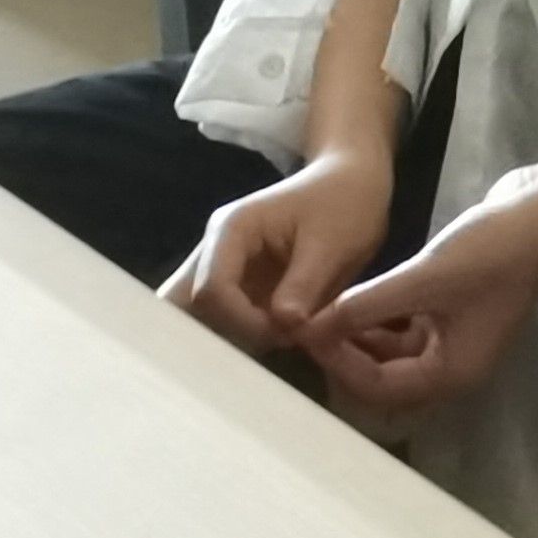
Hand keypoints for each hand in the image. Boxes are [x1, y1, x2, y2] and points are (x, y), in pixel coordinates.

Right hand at [164, 147, 395, 353]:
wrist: (352, 186)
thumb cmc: (345, 204)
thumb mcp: (334, 241)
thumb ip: (305, 283)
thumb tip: (284, 325)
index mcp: (232, 230)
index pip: (212, 290)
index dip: (243, 322)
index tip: (286, 333)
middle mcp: (215, 251)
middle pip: (185, 307)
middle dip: (218, 338)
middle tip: (265, 351)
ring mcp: (222, 270)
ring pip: (199, 318)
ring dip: (232, 340)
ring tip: (279, 343)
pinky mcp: (237, 288)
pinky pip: (222, 321)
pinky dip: (243, 338)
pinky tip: (275, 344)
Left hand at [302, 154, 537, 425]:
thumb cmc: (492, 251)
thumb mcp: (423, 279)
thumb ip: (364, 307)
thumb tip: (310, 326)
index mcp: (451, 373)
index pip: (378, 386)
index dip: (338, 361)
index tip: (307, 331)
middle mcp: (453, 366)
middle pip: (384, 376)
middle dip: (346, 353)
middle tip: (310, 322)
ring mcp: (456, 338)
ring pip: (393, 351)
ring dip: (360, 334)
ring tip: (326, 309)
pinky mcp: (456, 312)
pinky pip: (408, 328)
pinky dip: (381, 318)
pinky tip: (357, 297)